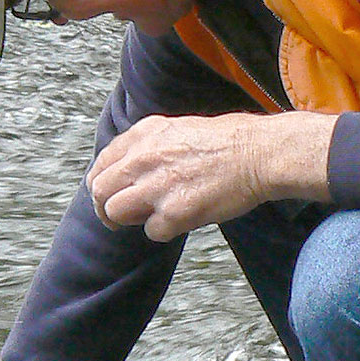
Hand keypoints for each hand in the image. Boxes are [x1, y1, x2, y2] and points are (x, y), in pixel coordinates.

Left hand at [88, 112, 335, 240]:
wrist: (259, 153)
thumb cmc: (230, 141)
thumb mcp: (178, 128)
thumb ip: (150, 146)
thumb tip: (131, 167)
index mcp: (144, 135)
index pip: (102, 162)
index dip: (101, 182)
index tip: (107, 194)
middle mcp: (144, 158)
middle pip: (99, 190)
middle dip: (104, 207)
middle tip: (116, 218)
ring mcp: (157, 186)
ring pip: (114, 212)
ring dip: (127, 220)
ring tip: (147, 220)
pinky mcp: (174, 212)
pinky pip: (152, 232)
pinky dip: (164, 231)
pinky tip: (182, 220)